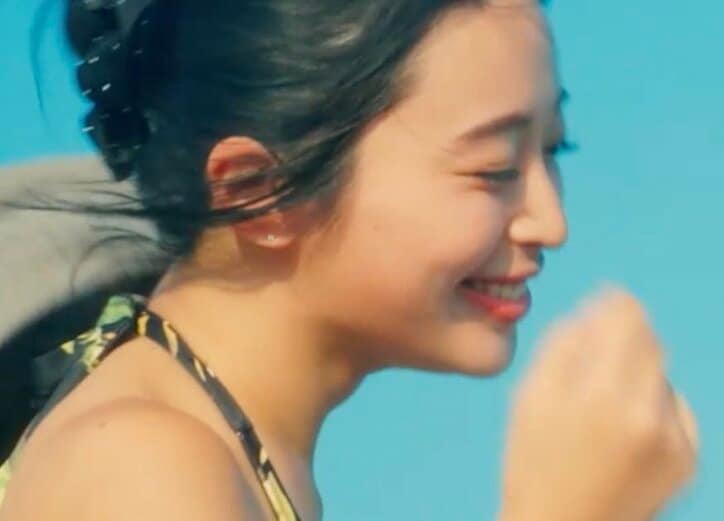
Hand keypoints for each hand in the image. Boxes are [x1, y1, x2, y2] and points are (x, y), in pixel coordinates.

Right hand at [499, 288, 697, 520]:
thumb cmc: (533, 463)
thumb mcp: (529, 398)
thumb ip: (562, 345)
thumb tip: (594, 311)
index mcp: (600, 394)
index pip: (628, 318)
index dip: (616, 303)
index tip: (605, 301)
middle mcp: (647, 412)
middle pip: (651, 342)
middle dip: (626, 336)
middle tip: (597, 354)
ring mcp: (674, 438)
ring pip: (661, 375)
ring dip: (637, 373)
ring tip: (602, 406)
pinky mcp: (688, 459)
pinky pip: (675, 408)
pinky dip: (653, 405)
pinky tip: (624, 430)